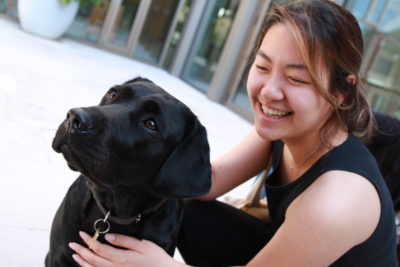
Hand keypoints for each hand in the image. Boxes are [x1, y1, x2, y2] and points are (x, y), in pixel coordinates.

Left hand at [69, 231, 186, 266]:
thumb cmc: (156, 258)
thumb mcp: (143, 245)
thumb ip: (124, 241)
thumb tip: (109, 237)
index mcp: (122, 258)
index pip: (100, 249)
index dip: (89, 241)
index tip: (82, 234)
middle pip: (94, 260)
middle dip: (82, 251)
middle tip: (72, 244)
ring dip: (83, 263)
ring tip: (75, 256)